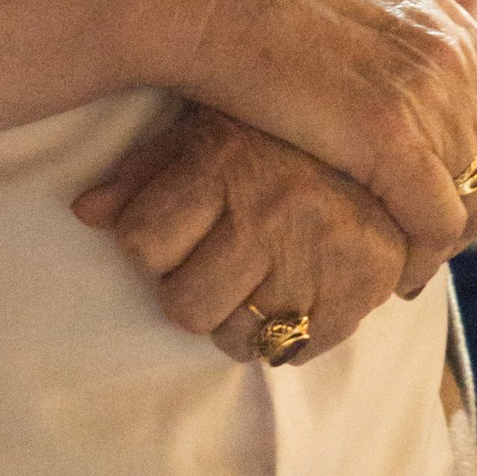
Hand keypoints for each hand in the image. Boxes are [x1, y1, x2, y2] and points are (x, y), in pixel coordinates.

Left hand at [74, 107, 413, 363]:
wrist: (391, 125)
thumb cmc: (281, 130)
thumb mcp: (208, 128)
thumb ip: (144, 170)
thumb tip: (85, 212)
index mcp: (225, 161)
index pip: (140, 242)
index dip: (149, 244)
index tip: (172, 232)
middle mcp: (271, 209)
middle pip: (184, 306)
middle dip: (190, 292)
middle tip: (214, 265)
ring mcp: (319, 253)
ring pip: (238, 337)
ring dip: (238, 321)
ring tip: (256, 282)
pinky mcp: (363, 287)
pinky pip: (298, 351)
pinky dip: (289, 339)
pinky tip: (294, 299)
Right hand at [181, 0, 476, 294]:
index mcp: (451, 19)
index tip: (463, 179)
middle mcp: (452, 57)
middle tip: (434, 233)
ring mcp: (426, 99)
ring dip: (448, 237)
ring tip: (413, 260)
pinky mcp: (390, 142)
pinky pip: (436, 222)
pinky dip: (421, 254)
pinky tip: (391, 272)